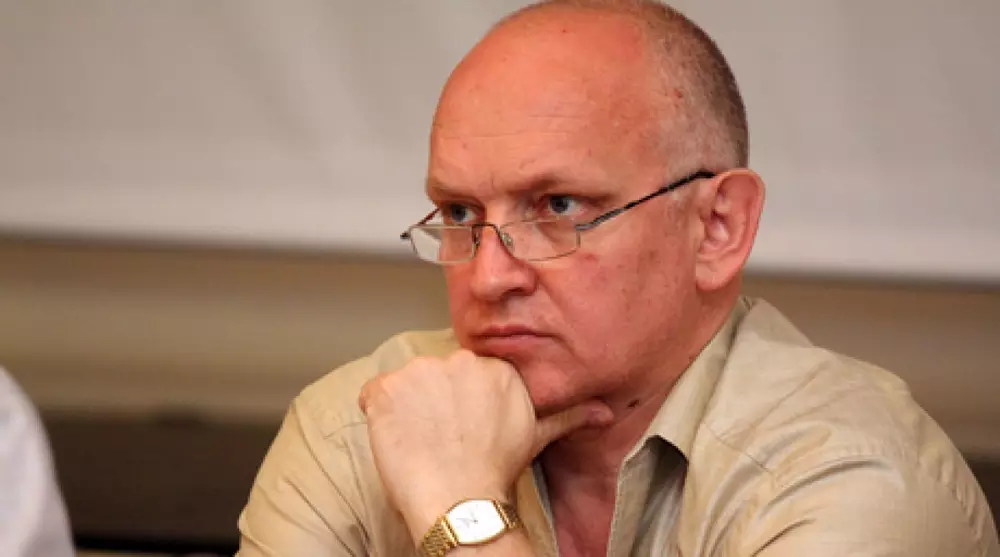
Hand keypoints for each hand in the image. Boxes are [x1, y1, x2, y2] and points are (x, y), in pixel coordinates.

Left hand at [358, 349, 610, 540]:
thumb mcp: (536, 436)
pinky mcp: (386, 389)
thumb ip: (567, 414)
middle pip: (434, 375)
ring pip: (404, 385)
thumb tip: (606, 411)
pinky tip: (396, 440)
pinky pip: (373, 395)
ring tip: (419, 442)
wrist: (461, 501)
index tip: (458, 427)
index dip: (456, 401)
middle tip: (440, 438)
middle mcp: (459, 361)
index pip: (463, 373)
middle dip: (432, 402)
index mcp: (494, 367)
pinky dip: (378, 416)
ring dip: (406, 410)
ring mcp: (419, 373)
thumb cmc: (496, 471)